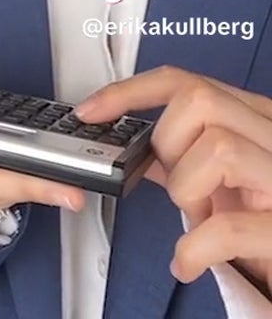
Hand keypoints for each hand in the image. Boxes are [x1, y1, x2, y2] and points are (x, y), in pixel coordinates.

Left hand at [77, 67, 271, 290]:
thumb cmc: (262, 225)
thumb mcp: (223, 182)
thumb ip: (184, 157)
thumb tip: (133, 143)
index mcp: (260, 123)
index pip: (191, 83)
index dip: (133, 91)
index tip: (92, 111)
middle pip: (200, 103)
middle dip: (168, 145)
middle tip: (180, 185)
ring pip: (218, 147)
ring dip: (188, 190)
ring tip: (200, 219)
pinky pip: (226, 227)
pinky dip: (194, 248)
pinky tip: (189, 262)